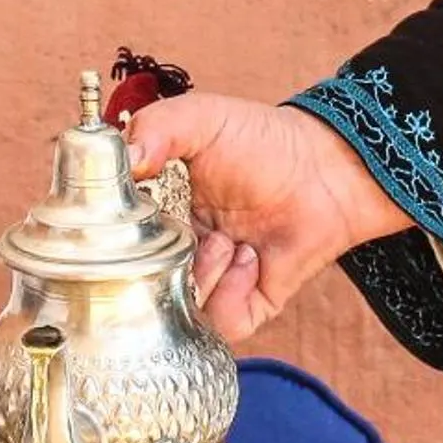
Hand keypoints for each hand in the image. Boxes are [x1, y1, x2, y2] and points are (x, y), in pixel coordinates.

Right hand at [124, 92, 408, 340]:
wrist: (327, 168)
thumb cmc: (264, 141)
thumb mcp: (201, 120)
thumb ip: (156, 127)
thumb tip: (126, 158)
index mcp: (159, 213)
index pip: (115, 243)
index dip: (118, 240)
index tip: (135, 222)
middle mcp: (180, 251)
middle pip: (141, 283)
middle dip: (161, 263)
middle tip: (191, 233)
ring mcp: (213, 279)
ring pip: (179, 306)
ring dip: (203, 273)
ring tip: (229, 242)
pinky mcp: (248, 302)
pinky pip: (223, 322)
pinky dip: (232, 294)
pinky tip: (249, 260)